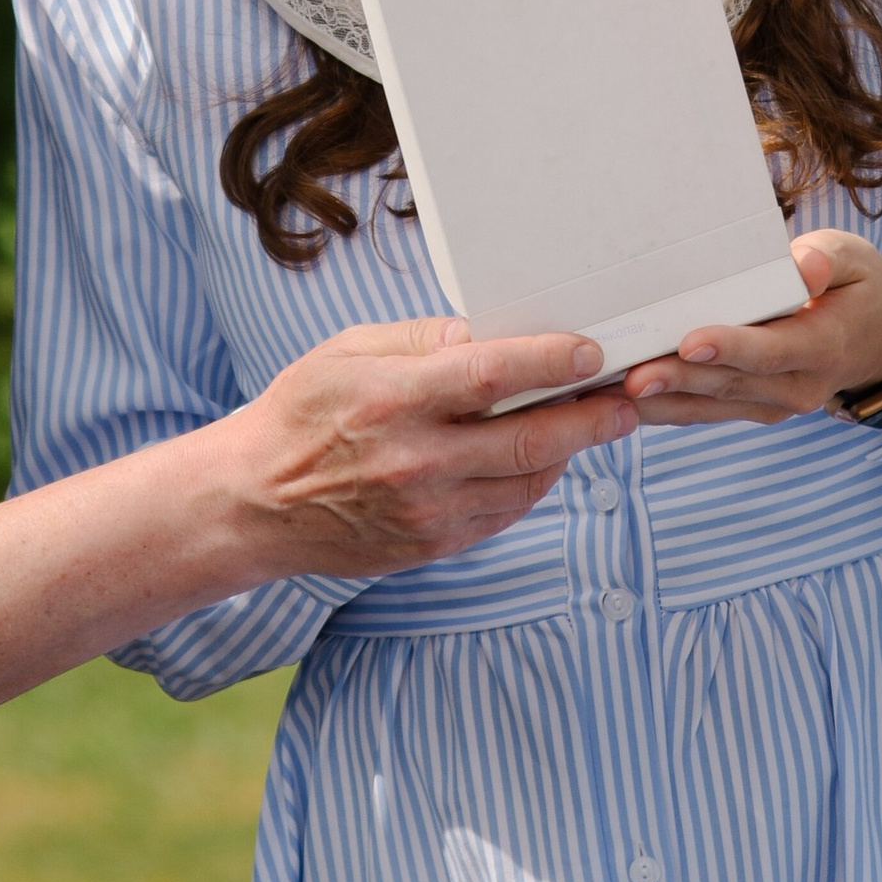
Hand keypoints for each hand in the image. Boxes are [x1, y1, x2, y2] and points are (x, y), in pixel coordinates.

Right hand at [225, 316, 636, 575]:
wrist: (253, 503)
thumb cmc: (300, 412)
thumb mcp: (348, 351)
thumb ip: (423, 341)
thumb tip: (490, 335)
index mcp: (394, 400)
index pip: (493, 376)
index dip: (553, 362)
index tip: (593, 351)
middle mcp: (415, 461)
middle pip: (529, 440)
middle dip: (591, 418)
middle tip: (627, 400)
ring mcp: (426, 511)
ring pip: (526, 483)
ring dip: (570, 453)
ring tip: (596, 424)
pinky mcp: (431, 545)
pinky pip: (503, 514)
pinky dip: (532, 485)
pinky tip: (543, 460)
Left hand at [623, 230, 881, 425]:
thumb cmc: (858, 285)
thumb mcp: (852, 257)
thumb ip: (824, 260)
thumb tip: (805, 265)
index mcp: (824, 344)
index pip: (773, 349)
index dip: (731, 347)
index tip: (689, 341)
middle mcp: (799, 386)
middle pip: (731, 384)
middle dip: (679, 380)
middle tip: (630, 377)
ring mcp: (776, 405)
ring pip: (712, 406)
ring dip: (662, 402)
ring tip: (610, 394)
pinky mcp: (755, 408)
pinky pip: (707, 412)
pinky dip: (667, 408)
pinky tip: (623, 401)